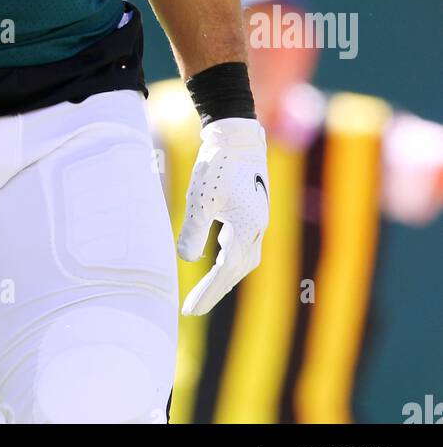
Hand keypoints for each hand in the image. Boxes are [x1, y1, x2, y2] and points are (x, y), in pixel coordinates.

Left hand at [178, 117, 268, 315]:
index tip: (189, 310)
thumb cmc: (217, 165)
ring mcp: (258, 220)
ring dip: (224, 277)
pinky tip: (217, 258)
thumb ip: (194, 231)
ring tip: (205, 292)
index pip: (226, 272)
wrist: (237, 136)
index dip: (208, 293)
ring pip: (243, 259)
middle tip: (193, 308)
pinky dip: (229, 259)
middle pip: (238, 270)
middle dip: (216, 291)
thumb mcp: (200, 199)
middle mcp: (258, 229)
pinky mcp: (253, 211)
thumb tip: (187, 260)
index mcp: (247, 229)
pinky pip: (243, 245)